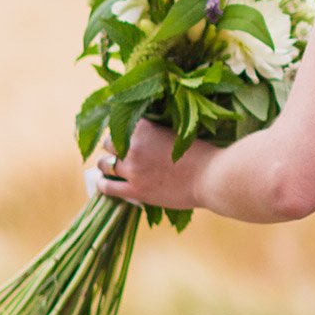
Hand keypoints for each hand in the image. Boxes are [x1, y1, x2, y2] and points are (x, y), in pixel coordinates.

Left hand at [91, 118, 208, 210]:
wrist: (212, 177)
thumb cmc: (203, 153)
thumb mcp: (178, 133)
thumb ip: (157, 133)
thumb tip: (147, 135)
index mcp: (145, 128)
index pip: (120, 123)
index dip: (123, 130)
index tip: (125, 134)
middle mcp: (134, 146)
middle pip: (109, 143)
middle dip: (113, 147)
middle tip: (120, 152)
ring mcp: (133, 169)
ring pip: (104, 164)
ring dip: (106, 164)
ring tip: (110, 167)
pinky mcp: (135, 190)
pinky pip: (107, 187)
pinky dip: (103, 184)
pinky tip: (104, 183)